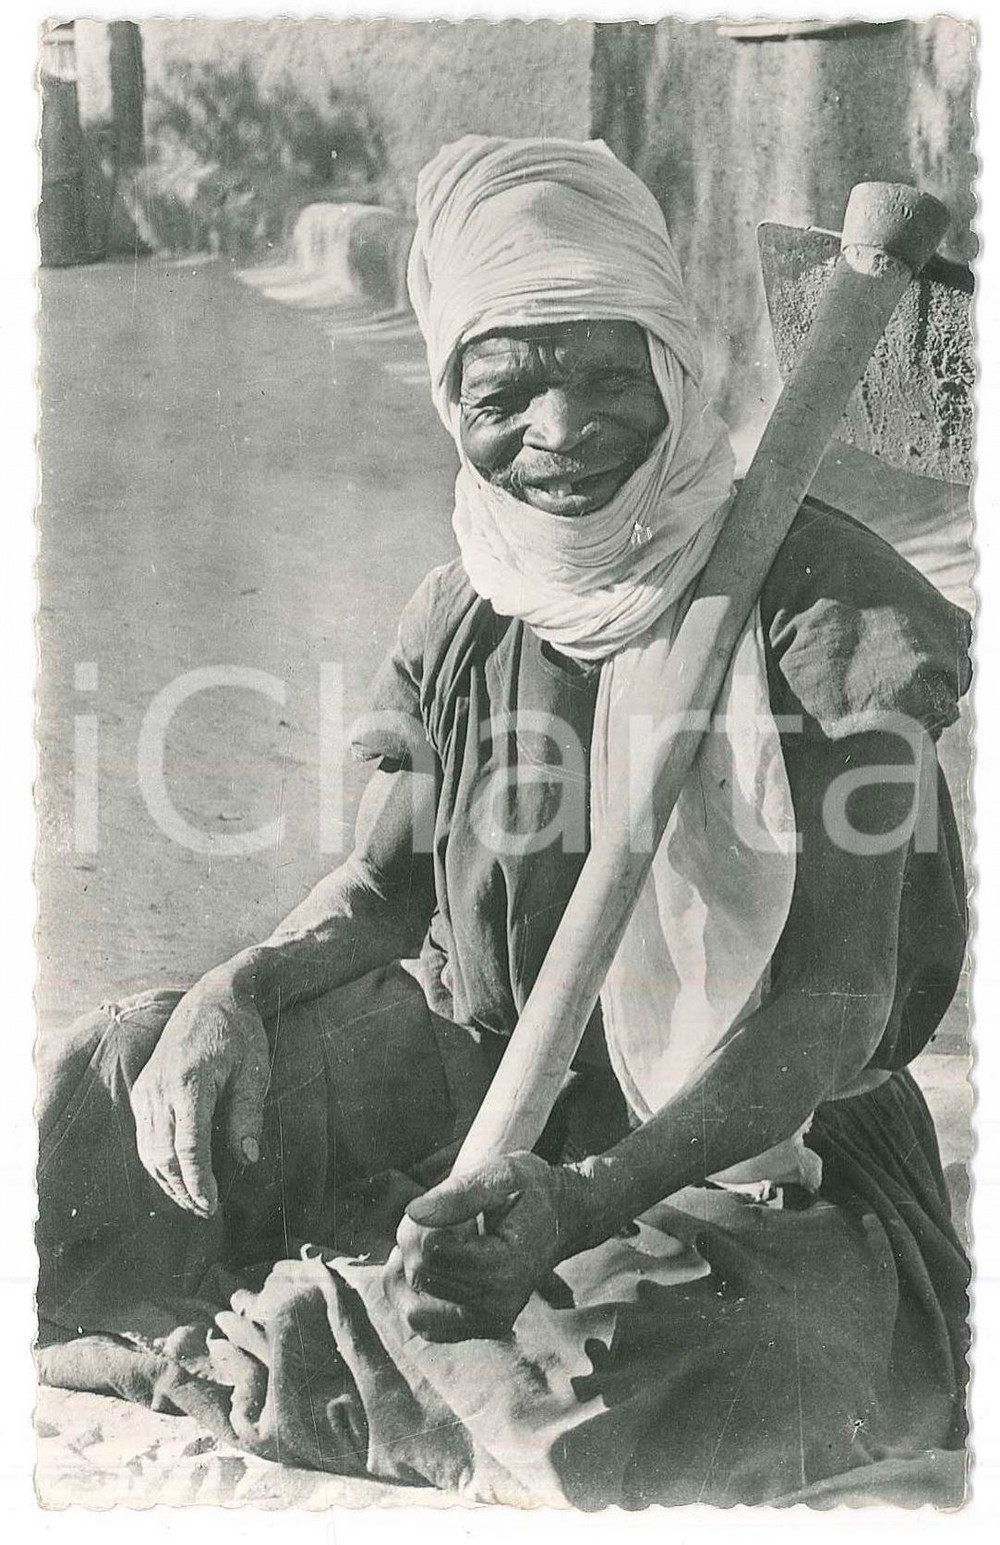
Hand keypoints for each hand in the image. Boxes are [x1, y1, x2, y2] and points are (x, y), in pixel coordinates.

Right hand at [131, 960, 268, 1216]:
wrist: (212, 997)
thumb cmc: (240, 1032)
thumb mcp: (256, 1069)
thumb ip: (248, 1113)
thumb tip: (247, 1159)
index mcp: (190, 1082)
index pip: (189, 1147)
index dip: (199, 1182)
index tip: (213, 1206)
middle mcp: (160, 1088)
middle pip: (163, 1156)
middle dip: (183, 1189)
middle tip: (208, 1211)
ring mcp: (146, 1089)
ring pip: (149, 1151)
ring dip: (169, 1182)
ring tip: (194, 1201)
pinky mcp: (141, 1091)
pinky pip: (144, 1137)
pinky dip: (158, 1162)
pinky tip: (177, 1176)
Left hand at [382, 1151, 587, 1341]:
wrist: (561, 1217)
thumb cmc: (530, 1191)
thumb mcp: (502, 1174)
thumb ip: (460, 1192)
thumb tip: (414, 1211)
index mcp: (505, 1266)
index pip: (432, 1252)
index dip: (423, 1223)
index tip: (443, 1204)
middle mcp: (499, 1304)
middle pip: (422, 1277)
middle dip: (414, 1242)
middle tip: (437, 1215)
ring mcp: (490, 1321)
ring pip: (415, 1310)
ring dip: (409, 1272)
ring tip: (429, 1240)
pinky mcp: (480, 1328)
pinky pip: (427, 1326)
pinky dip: (415, 1297)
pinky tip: (427, 1265)